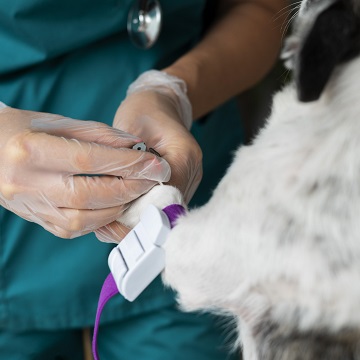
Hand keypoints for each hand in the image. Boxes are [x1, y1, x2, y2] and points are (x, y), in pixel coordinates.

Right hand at [0, 106, 169, 237]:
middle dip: (130, 187)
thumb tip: (135, 147)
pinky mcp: (38, 220)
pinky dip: (102, 219)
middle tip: (153, 179)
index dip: (128, 163)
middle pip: (90, 193)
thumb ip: (98, 135)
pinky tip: (115, 205)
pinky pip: (75, 229)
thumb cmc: (24, 131)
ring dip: (118, 207)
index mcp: (30, 150)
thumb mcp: (58, 122)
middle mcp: (28, 183)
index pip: (89, 160)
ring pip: (84, 219)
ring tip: (136, 191)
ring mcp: (31, 207)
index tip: (155, 163)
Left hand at [95, 71, 201, 242]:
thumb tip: (118, 196)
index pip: (167, 194)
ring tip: (113, 222)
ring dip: (142, 218)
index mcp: (184, 155)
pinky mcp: (182, 184)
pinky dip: (145, 212)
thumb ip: (128, 162)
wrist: (160, 104)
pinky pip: (165, 205)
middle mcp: (192, 172)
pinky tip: (123, 212)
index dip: (143, 209)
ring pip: (167, 211)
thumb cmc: (143, 111)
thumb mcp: (130, 129)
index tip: (117, 218)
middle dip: (140, 219)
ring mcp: (189, 180)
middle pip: (169, 208)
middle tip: (110, 226)